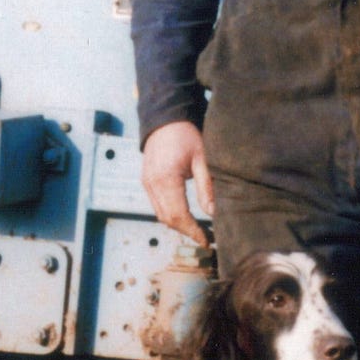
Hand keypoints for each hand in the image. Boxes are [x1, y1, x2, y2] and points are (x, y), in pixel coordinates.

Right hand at [141, 120, 213, 245]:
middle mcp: (152, 184)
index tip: (207, 241)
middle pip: (168, 219)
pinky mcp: (147, 181)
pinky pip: (157, 205)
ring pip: (161, 214)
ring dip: (178, 225)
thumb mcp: (202, 158)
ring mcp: (147, 183)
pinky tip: (185, 216)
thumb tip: (212, 213)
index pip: (179, 215)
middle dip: (186, 232)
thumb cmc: (186, 135)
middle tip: (205, 238)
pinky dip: (170, 214)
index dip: (193, 231)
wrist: (165, 118)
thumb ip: (206, 186)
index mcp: (166, 179)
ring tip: (198, 230)